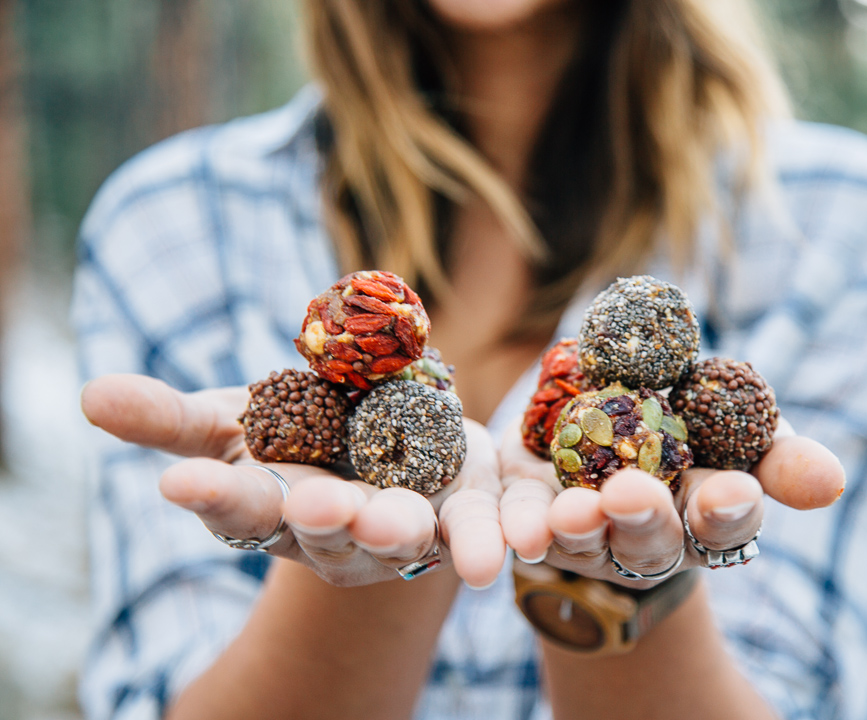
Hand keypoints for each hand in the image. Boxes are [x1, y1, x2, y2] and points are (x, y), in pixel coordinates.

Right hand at [81, 374, 505, 589]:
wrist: (377, 431)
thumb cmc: (288, 433)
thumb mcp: (230, 419)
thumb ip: (170, 418)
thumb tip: (89, 395)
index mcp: (275, 511)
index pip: (238, 508)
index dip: (213, 497)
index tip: (184, 483)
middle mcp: (337, 533)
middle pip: (329, 530)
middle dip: (323, 518)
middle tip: (315, 504)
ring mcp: (403, 527)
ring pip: (405, 533)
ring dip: (403, 529)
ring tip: (401, 520)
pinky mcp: (462, 508)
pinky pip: (481, 522)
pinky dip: (493, 528)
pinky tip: (511, 531)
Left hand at [499, 415, 844, 587]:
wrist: (605, 405)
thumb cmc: (689, 418)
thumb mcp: (739, 426)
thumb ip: (778, 454)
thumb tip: (830, 481)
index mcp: (704, 517)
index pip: (724, 526)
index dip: (727, 511)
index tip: (730, 490)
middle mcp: (647, 539)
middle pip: (649, 542)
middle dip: (643, 519)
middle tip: (634, 492)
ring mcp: (588, 535)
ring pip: (584, 542)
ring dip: (578, 529)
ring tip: (571, 511)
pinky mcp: (533, 516)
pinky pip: (523, 527)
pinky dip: (520, 529)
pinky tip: (519, 528)